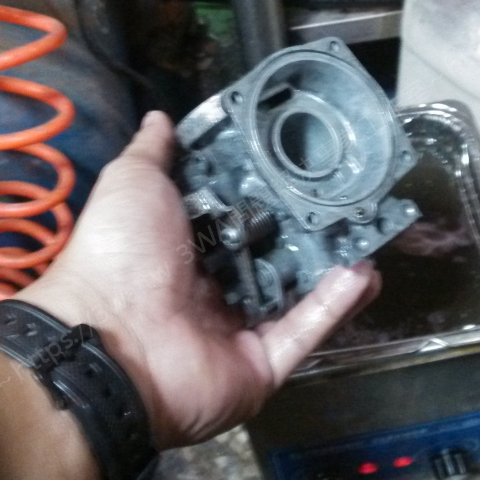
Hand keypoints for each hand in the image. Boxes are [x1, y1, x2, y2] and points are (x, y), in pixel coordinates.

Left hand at [18, 111, 380, 448]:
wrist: (111, 340)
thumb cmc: (119, 252)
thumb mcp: (133, 184)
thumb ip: (154, 153)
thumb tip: (161, 117)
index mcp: (182, 248)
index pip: (237, 216)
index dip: (268, 192)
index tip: (304, 164)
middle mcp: (213, 288)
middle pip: (273, 256)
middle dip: (310, 231)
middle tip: (349, 199)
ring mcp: (239, 328)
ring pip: (298, 296)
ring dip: (334, 269)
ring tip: (368, 235)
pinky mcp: (261, 363)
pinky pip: (303, 332)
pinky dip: (333, 306)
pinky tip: (363, 273)